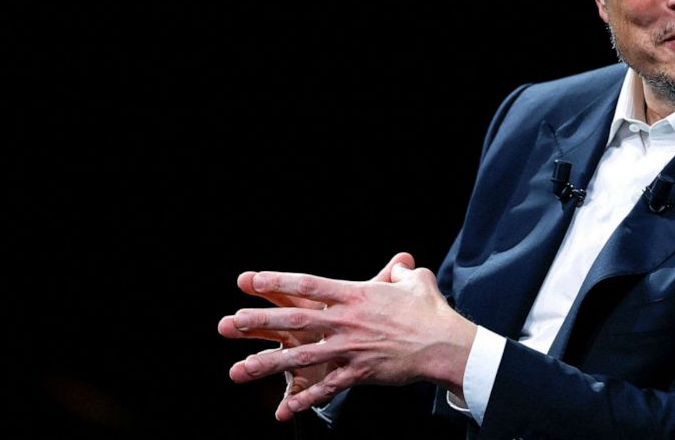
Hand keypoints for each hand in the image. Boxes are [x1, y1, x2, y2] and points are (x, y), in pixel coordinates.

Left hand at [218, 252, 476, 420]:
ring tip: (239, 370)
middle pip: (295, 320)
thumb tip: (400, 264)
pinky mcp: (359, 373)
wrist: (444, 345)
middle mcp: (347, 321)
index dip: (278, 282)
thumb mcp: (415, 282)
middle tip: (229, 323)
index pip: (309, 285)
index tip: (251, 280)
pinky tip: (283, 409)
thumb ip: (400, 272)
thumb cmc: (431, 311)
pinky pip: (327, 388)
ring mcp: (350, 348)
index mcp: (356, 294)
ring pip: (301, 357)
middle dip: (259, 322)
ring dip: (267, 364)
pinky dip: (305, 399)